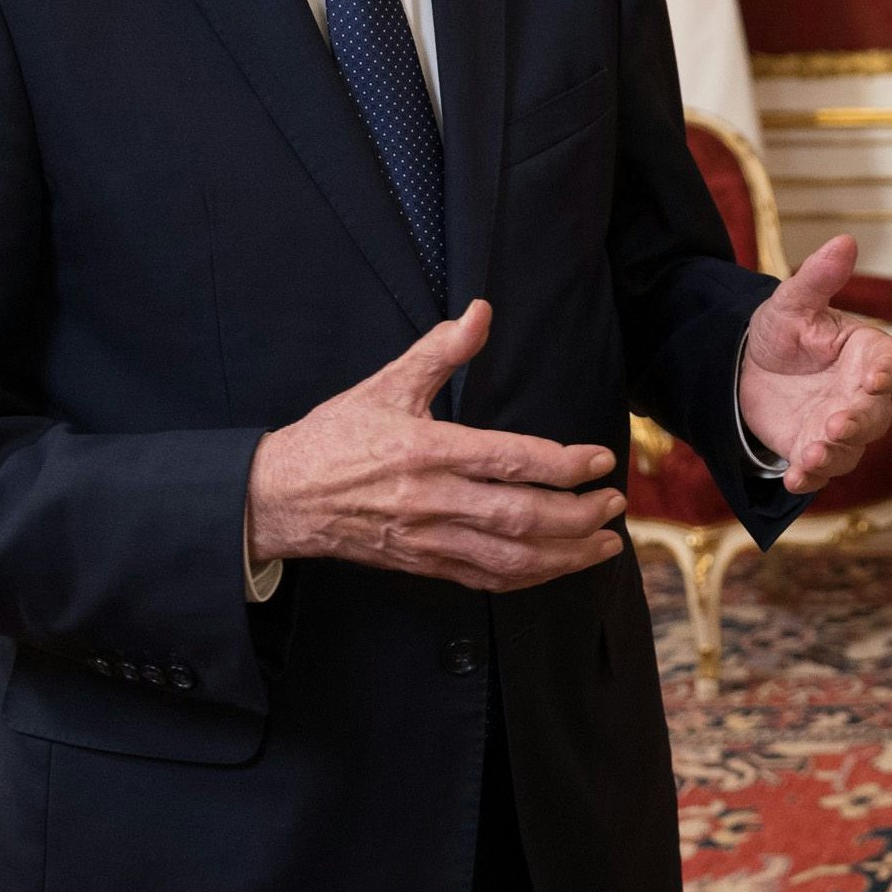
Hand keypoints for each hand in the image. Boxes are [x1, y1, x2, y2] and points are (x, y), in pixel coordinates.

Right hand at [246, 301, 626, 592]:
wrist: (276, 498)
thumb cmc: (333, 438)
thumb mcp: (385, 386)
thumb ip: (439, 352)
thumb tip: (481, 311)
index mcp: (427, 450)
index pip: (510, 460)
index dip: (562, 464)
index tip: (600, 461)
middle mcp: (432, 500)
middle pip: (519, 517)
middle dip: (577, 516)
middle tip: (615, 504)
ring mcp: (427, 539)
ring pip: (508, 558)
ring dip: (564, 555)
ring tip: (605, 544)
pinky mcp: (421, 565)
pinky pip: (483, 580)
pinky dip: (527, 578)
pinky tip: (557, 567)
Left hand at [739, 236, 891, 491]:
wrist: (744, 369)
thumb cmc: (782, 331)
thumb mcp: (793, 301)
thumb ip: (819, 277)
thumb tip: (845, 240)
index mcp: (867, 353)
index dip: (889, 372)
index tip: (879, 379)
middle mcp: (862, 394)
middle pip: (877, 414)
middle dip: (858, 422)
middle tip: (836, 423)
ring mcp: (840, 425)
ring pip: (851, 447)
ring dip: (834, 453)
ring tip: (811, 455)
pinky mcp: (814, 450)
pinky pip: (820, 471)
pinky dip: (810, 477)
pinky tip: (793, 478)